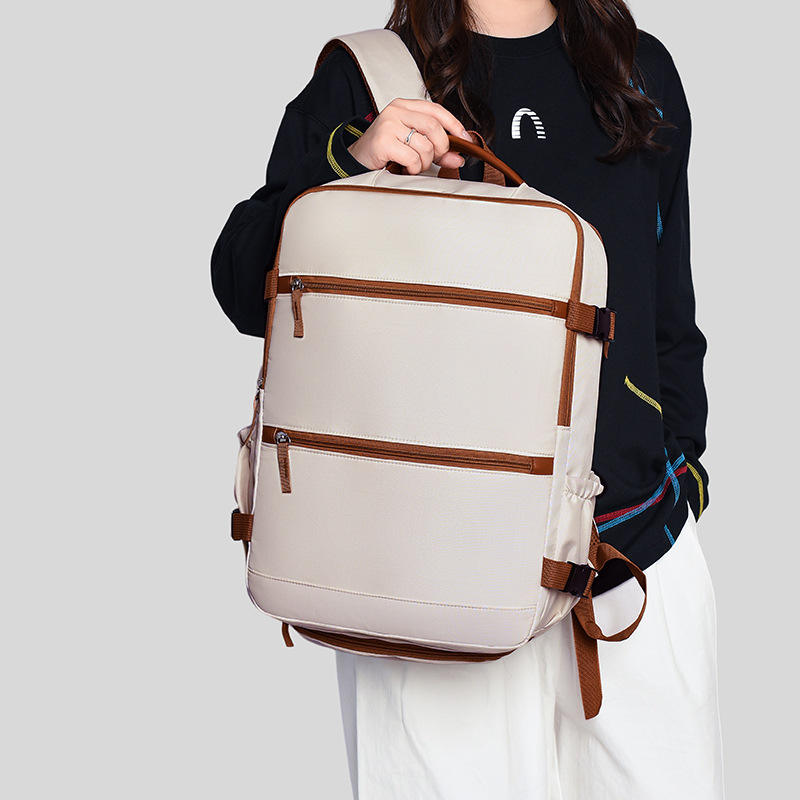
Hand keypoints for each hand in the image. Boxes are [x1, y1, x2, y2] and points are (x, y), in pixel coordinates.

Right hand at [348, 98, 471, 173]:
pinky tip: (404, 168)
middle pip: (434, 127)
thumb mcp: (413, 146)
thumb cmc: (386, 152)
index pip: (436, 110)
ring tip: (412, 165)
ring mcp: (389, 124)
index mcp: (404, 106)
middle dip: (439, 148)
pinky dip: (413, 169)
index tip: (465, 139)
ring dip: (424, 163)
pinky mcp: (383, 141)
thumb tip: (459, 158)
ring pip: (425, 146)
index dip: (454, 125)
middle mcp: (396, 111)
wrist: (356, 161)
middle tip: (432, 159)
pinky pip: (412, 158)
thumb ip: (437, 150)